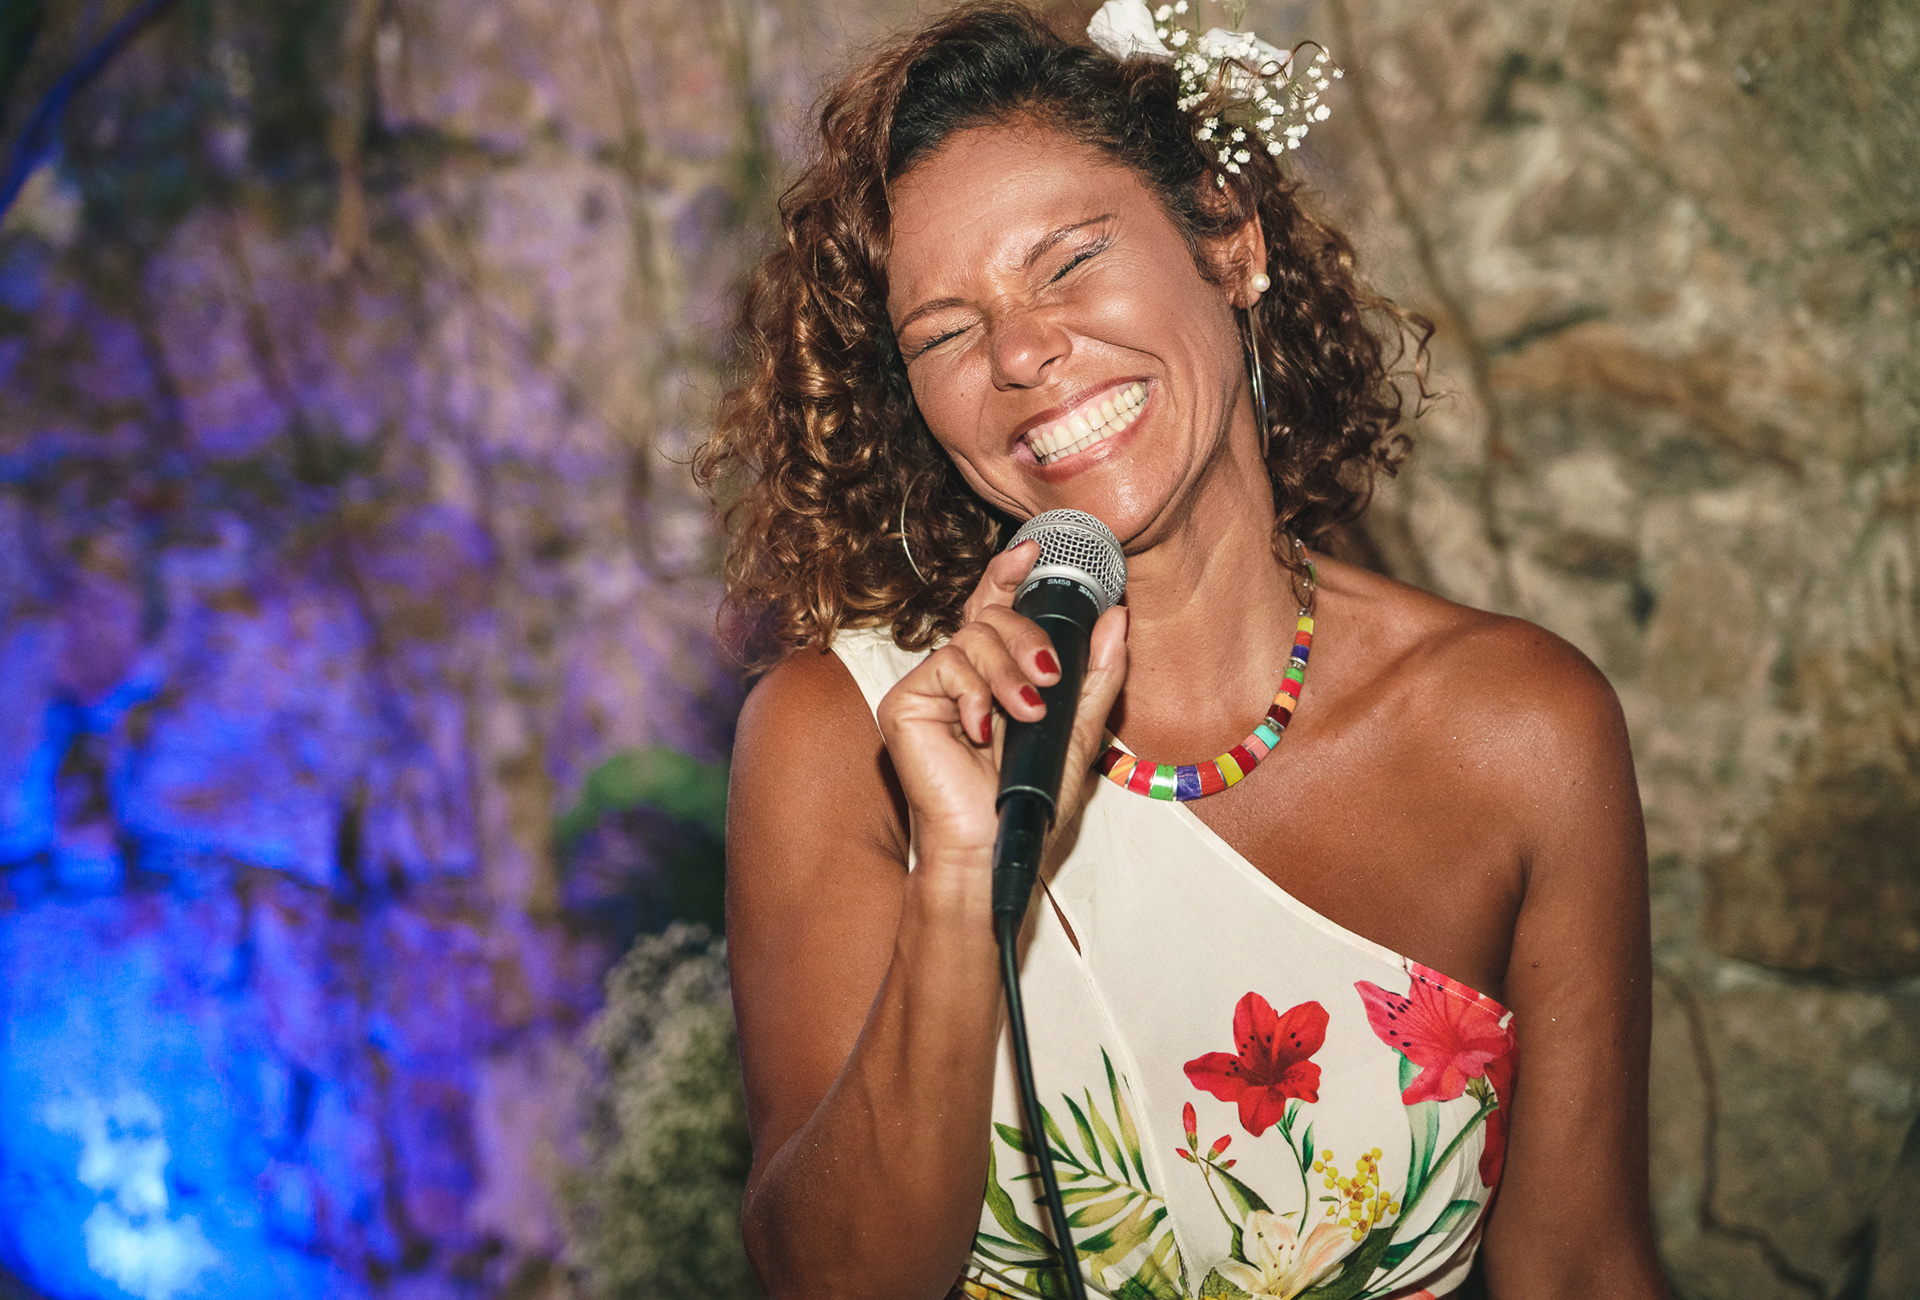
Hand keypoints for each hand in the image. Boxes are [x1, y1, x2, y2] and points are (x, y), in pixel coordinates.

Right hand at [875, 540, 1129, 885]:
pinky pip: (945, 666)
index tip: (1035, 551)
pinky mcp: (904, 703)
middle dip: (1028, 638)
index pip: (998, 607)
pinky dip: (975, 696)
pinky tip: (982, 732)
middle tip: (1050, 679)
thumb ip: (1097, 674)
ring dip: (1009, 674)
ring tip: (1027, 715)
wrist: (994, 845)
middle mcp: (960, 672)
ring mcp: (930, 687)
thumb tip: (1115, 617)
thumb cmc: (1029, 797)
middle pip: (990, 616)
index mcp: (997, 673)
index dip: (1011, 573)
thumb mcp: (1078, 730)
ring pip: (972, 638)